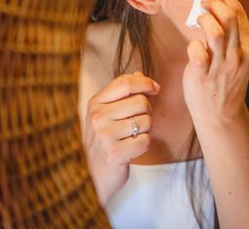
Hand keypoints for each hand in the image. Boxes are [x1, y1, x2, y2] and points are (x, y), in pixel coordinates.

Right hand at [83, 71, 159, 204]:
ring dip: (145, 130)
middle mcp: (97, 117)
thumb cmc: (105, 139)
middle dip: (147, 111)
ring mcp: (104, 135)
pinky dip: (144, 145)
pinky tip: (131, 149)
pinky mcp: (114, 154)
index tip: (155, 89)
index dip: (145, 83)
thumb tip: (139, 74)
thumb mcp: (107, 112)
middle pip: (141, 102)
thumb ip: (122, 93)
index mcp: (95, 102)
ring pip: (146, 121)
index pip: (125, 82)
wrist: (93, 175)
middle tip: (137, 122)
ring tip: (131, 137)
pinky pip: (146, 141)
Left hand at [182, 0, 248, 125]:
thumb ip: (233, 36)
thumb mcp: (238, 58)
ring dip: (205, 17)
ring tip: (199, 16)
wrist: (221, 114)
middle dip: (215, 1)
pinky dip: (193, 44)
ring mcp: (221, 67)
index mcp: (248, 48)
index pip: (240, 14)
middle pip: (229, 17)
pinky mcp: (203, 76)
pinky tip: (193, 45)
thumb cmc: (226, 81)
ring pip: (215, 31)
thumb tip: (220, 8)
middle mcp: (237, 56)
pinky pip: (197, 52)